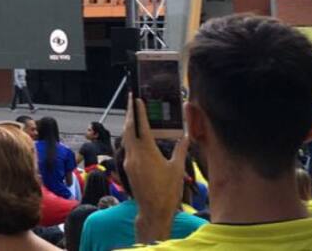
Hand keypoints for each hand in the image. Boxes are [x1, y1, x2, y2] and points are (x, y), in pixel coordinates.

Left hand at [123, 93, 188, 243]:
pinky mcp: (128, 168)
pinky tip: (134, 134)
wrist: (153, 211)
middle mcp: (134, 155)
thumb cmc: (167, 191)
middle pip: (129, 128)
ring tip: (132, 112)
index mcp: (147, 152)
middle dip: (130, 112)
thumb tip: (185, 137)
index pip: (140, 126)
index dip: (138, 111)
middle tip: (131, 99)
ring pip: (126, 137)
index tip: (137, 99)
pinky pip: (127, 147)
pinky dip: (129, 136)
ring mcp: (129, 161)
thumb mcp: (177, 169)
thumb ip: (180, 150)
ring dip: (128, 124)